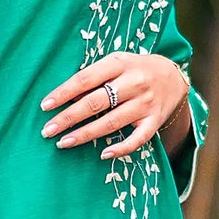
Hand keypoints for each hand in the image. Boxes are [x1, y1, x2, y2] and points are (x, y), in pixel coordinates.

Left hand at [40, 51, 188, 158]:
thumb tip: (64, 98)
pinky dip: (121, 148)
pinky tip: (104, 154)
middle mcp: (133, 83)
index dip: (63, 93)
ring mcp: (145, 103)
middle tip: (48, 130)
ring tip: (63, 143)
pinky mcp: (154, 121)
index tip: (45, 106)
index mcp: (119, 63)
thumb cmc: (133, 69)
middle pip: (95, 102)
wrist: (173, 76)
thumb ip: (93, 77)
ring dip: (85, 134)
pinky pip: (137, 139)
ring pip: (111, 123)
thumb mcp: (115, 64)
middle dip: (68, 118)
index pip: (85, 79)